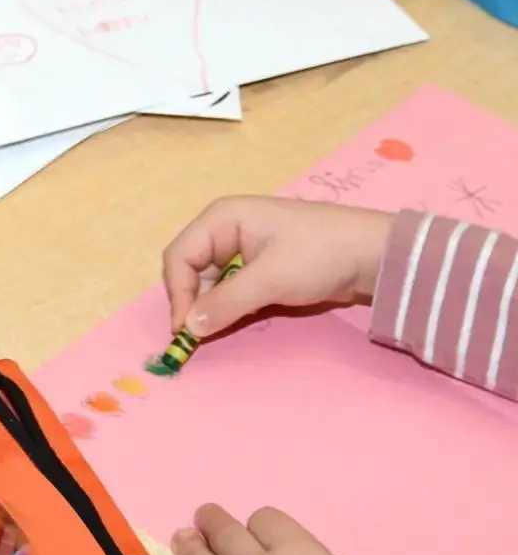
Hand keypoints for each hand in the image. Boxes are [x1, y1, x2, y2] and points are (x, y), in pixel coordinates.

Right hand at [162, 196, 390, 337]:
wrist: (376, 255)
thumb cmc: (319, 255)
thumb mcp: (270, 280)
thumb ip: (226, 304)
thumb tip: (189, 329)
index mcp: (221, 219)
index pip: (180, 257)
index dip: (178, 293)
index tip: (186, 330)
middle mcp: (226, 230)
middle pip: (192, 269)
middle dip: (193, 301)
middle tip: (198, 335)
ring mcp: (244, 248)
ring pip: (212, 282)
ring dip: (213, 306)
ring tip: (217, 330)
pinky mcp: (262, 266)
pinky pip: (233, 288)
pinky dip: (230, 306)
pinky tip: (236, 320)